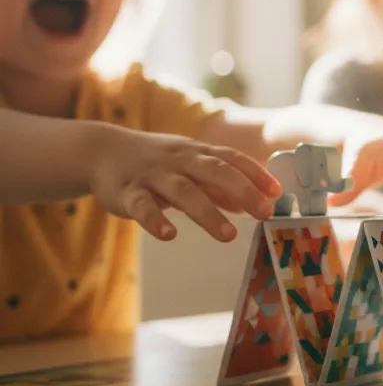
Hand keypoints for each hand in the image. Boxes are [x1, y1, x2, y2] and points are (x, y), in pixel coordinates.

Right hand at [89, 127, 280, 241]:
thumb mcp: (190, 167)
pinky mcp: (126, 192)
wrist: (101, 150)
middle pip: (215, 171)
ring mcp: (153, 175)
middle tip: (265, 213)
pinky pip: (141, 206)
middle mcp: (180, 160)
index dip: (257, 174)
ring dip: (208, 212)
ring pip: (184, 190)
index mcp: (198, 153)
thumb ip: (219, 186)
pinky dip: (155, 220)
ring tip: (228, 235)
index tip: (278, 192)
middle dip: (243, 191)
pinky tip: (169, 235)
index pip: (233, 159)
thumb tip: (249, 204)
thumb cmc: (156, 162)